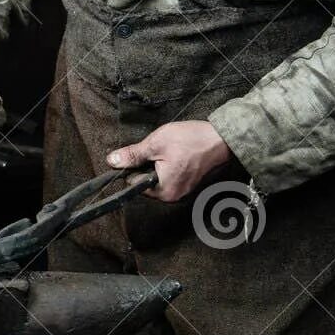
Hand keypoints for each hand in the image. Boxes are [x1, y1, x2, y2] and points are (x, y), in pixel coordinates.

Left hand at [108, 121, 232, 201]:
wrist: (222, 138)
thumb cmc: (192, 140)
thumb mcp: (155, 144)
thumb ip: (132, 155)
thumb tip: (112, 161)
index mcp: (163, 191)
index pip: (134, 183)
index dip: (133, 166)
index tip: (143, 153)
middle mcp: (173, 196)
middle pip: (146, 181)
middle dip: (148, 164)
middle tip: (161, 149)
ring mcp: (183, 190)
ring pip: (158, 177)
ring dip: (159, 163)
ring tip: (172, 150)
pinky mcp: (189, 183)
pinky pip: (171, 175)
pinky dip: (170, 164)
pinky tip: (178, 153)